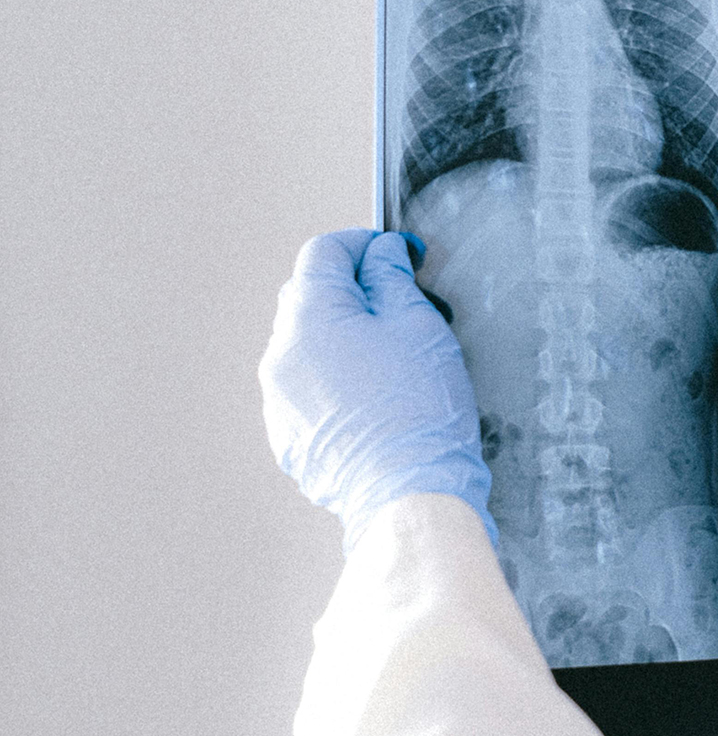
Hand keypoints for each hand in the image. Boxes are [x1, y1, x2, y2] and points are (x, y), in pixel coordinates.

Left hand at [259, 229, 495, 552]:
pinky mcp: (286, 433)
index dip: (363, 244)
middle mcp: (281, 353)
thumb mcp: (420, 326)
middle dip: (351, 289)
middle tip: (401, 302)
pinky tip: (373, 397)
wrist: (407, 491)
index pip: (324, 252)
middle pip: (308, 295)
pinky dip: (333, 378)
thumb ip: (393, 279)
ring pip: (306, 344)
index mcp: (311, 317)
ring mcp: (278, 397)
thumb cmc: (418, 410)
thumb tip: (381, 255)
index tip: (396, 252)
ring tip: (390, 358)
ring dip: (340, 336)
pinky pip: (305, 387)